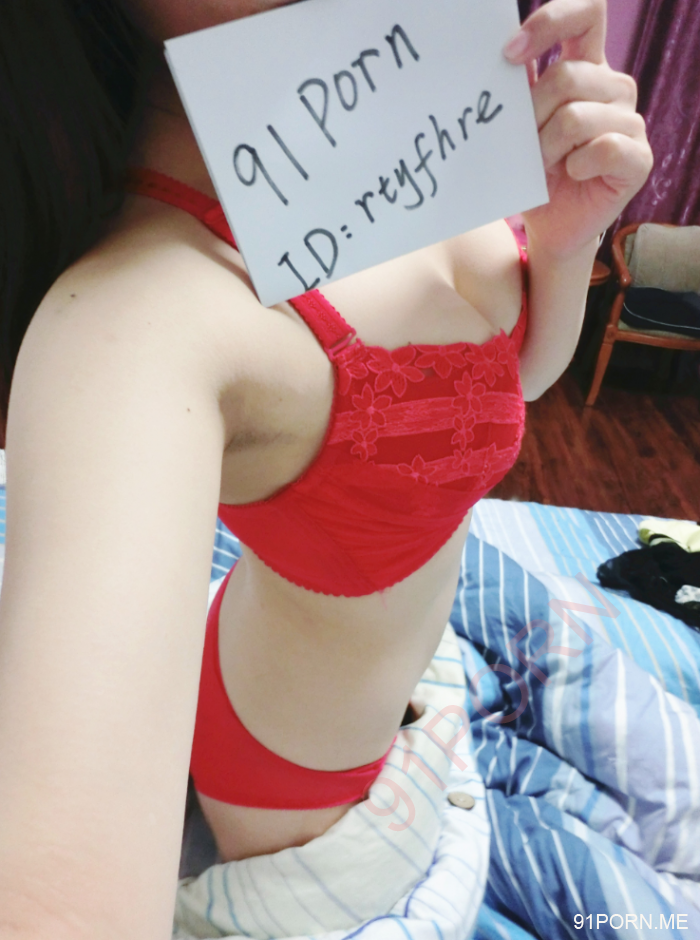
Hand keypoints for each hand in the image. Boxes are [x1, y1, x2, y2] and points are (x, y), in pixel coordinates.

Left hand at [504, 0, 652, 257]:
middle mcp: (613, 87)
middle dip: (532, 115)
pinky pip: (603, 149)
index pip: (586, 14)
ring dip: (546, 148)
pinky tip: (572, 175)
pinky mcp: (638, 158)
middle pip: (567, 76)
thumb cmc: (535, 173)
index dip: (550, 22)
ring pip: (577, 117)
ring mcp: (630, 122)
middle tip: (521, 146)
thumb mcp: (522, 127)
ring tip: (542, 166)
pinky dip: (576, 166)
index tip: (510, 54)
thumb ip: (520, 91)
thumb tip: (501, 58)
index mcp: (588, 67)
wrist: (552, 226)